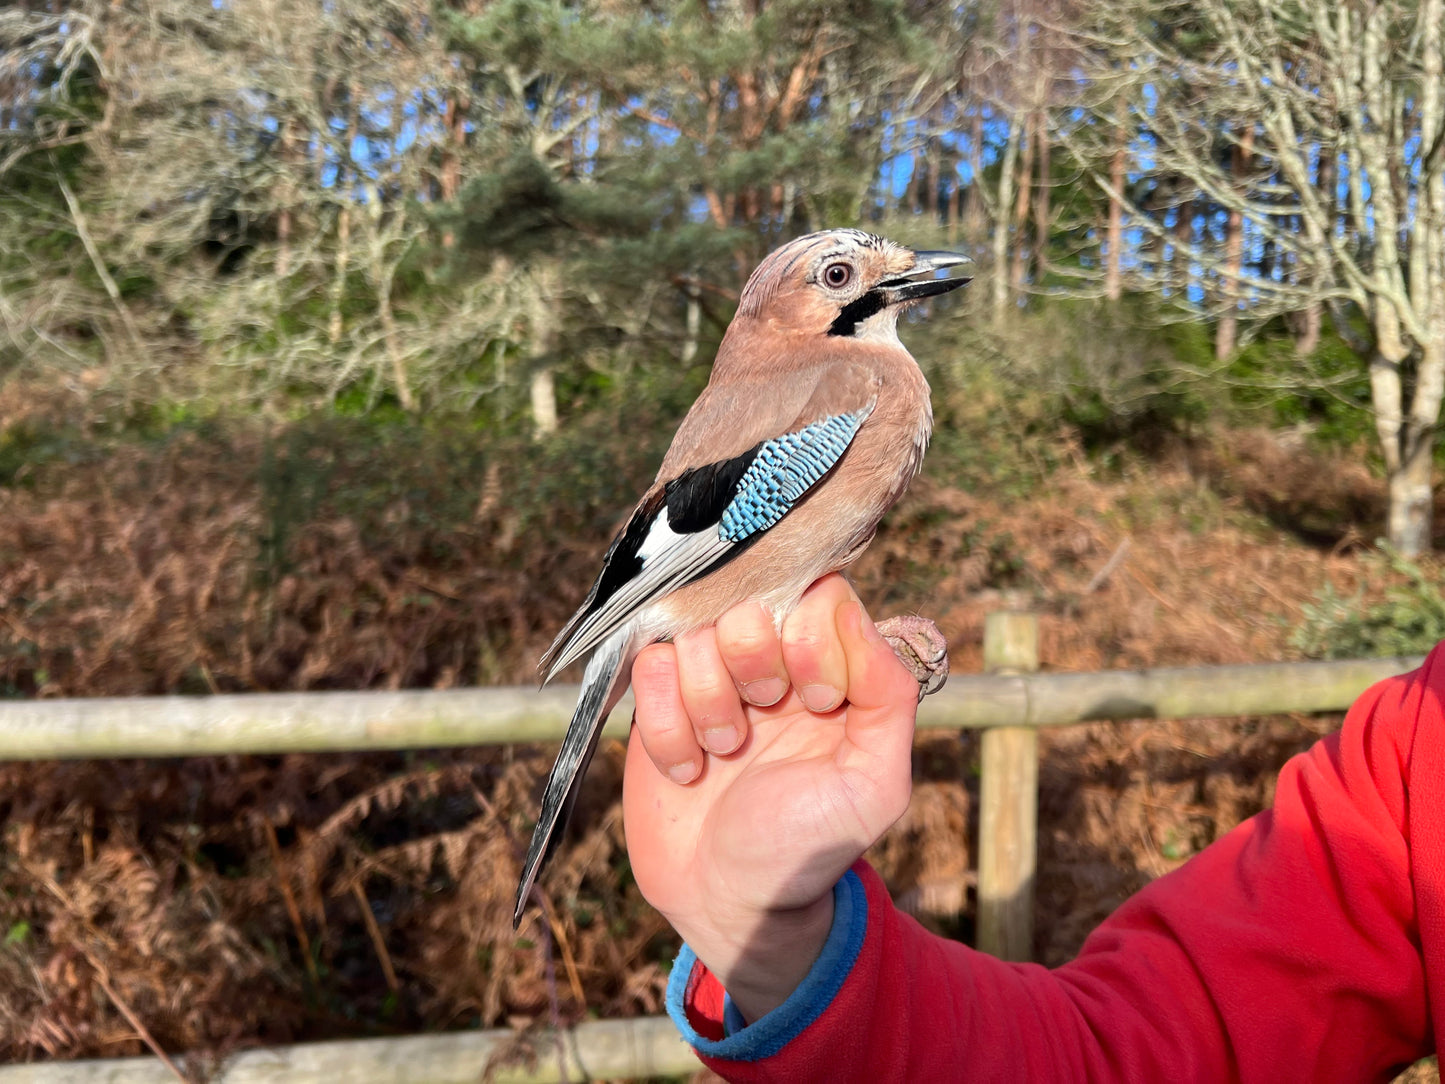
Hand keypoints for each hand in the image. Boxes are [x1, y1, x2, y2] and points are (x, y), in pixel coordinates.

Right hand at [623, 574, 919, 1021]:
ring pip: (693, 634)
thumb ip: (888, 694)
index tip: (815, 701)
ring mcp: (712, 678)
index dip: (810, 638)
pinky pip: (648, 666)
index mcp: (832, 671)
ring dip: (706, 702)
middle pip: (748, 602)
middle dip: (751, 664)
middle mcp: (773, 663)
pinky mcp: (660, 700)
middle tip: (761, 721)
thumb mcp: (875, 785)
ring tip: (723, 754)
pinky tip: (686, 766)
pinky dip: (665, 724)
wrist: (731, 902)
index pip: (819, 593)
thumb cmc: (809, 847)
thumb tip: (851, 612)